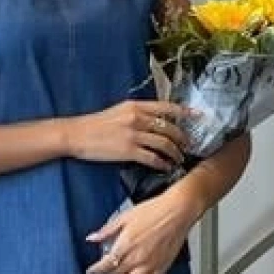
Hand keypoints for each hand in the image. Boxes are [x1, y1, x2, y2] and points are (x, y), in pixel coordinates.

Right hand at [65, 100, 191, 172]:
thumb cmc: (95, 125)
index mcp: (135, 106)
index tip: (197, 115)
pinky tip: (165, 167)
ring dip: (174, 153)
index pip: (166, 107)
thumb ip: (137, 114)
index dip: (184, 111)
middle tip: (188, 145)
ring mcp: (133, 134)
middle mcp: (137, 118)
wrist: (77, 134)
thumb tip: (153, 121)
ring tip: (179, 159)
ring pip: (164, 143)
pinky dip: (162, 163)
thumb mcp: (118, 111)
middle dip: (182, 138)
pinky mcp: (128, 150)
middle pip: (169, 127)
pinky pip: (152, 157)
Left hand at [85, 184, 199, 273]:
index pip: (105, 264)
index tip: (91, 272)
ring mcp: (150, 265)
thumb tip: (92, 237)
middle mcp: (137, 258)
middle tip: (107, 270)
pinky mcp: (162, 268)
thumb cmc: (154, 211)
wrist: (177, 211)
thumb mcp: (125, 217)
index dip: (95, 270)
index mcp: (126, 244)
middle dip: (109, 273)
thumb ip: (107, 230)